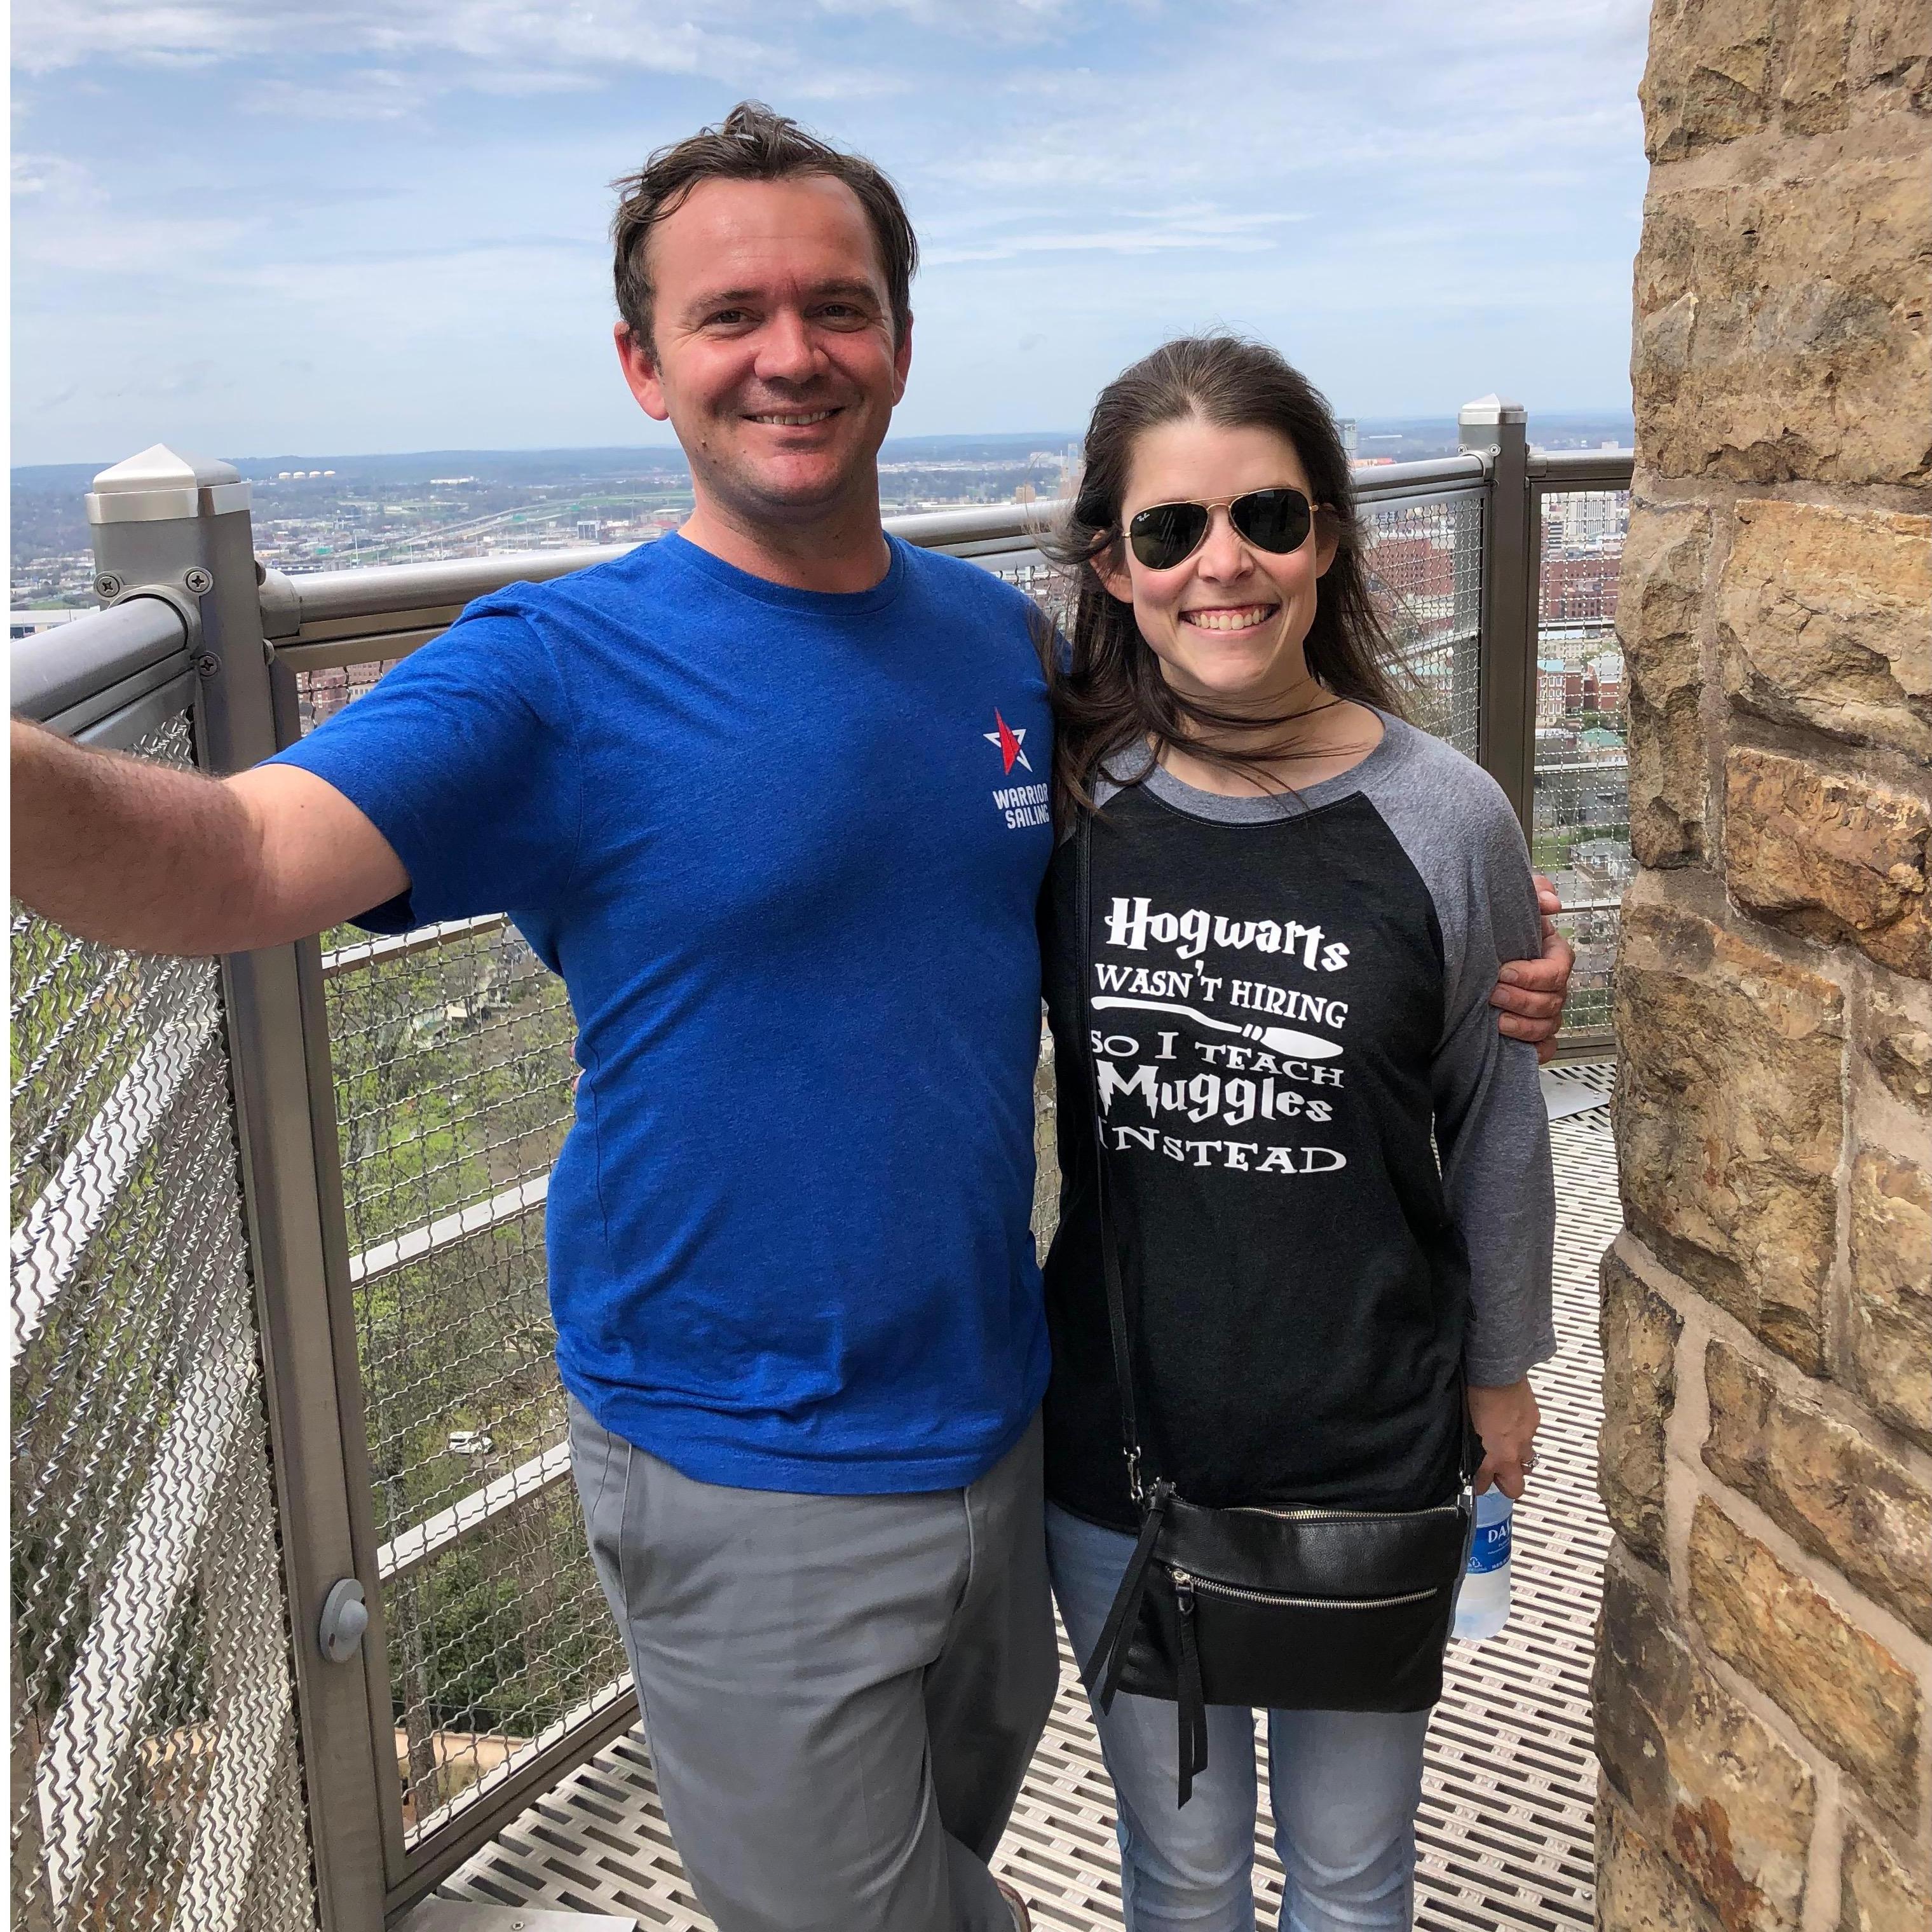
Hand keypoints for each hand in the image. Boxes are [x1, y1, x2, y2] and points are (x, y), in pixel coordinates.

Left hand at [1467, 1377, 1540, 1498]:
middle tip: (1498, 1475)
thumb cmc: (1477, 1396)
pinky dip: (1522, 1436)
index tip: (1476, 1482)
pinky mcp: (1534, 1423)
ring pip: (1527, 1463)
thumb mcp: (1465, 1428)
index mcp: (1489, 1458)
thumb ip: (1470, 1447)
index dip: (1479, 1486)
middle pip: (1516, 1488)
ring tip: (1506, 1449)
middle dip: (1507, 1485)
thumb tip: (1468, 1453)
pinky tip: (1512, 1425)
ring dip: (1517, 1461)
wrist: (1496, 1375)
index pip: (1484, 1487)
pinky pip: (1530, 1437)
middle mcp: (1510, 1454)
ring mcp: (1525, 1439)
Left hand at [1491, 873, 1572, 1064]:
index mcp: (1552, 954)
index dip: (1533, 974)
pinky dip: (1533, 1049)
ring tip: (1496, 1020)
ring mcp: (1545, 1011)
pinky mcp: (1534, 1034)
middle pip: (1553, 1001)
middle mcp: (1552, 985)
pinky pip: (1545, 1048)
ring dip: (1523, 1026)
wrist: (1467, 953)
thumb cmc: (1496, 928)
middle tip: (1493, 994)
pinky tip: (1510, 1042)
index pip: (1558, 969)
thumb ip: (1533, 893)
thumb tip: (1551, 903)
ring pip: (1548, 1026)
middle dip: (1522, 1000)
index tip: (1504, 971)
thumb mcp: (1512, 904)